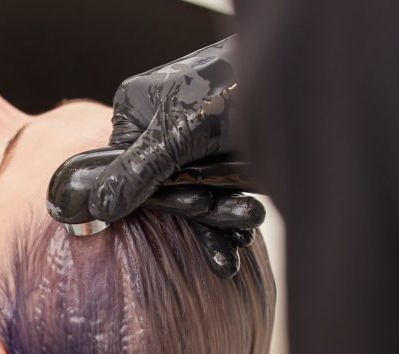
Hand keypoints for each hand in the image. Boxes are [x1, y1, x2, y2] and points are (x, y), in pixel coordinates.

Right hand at [88, 35, 263, 231]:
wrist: (299, 80)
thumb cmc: (235, 85)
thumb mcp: (178, 133)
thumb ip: (138, 172)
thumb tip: (99, 205)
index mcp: (137, 110)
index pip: (127, 167)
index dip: (150, 198)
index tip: (175, 213)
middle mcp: (160, 125)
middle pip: (164, 183)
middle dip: (195, 210)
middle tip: (217, 221)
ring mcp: (193, 140)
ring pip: (196, 192)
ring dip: (221, 216)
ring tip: (245, 221)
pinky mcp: (222, 155)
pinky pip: (218, 192)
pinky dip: (232, 212)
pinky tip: (245, 228)